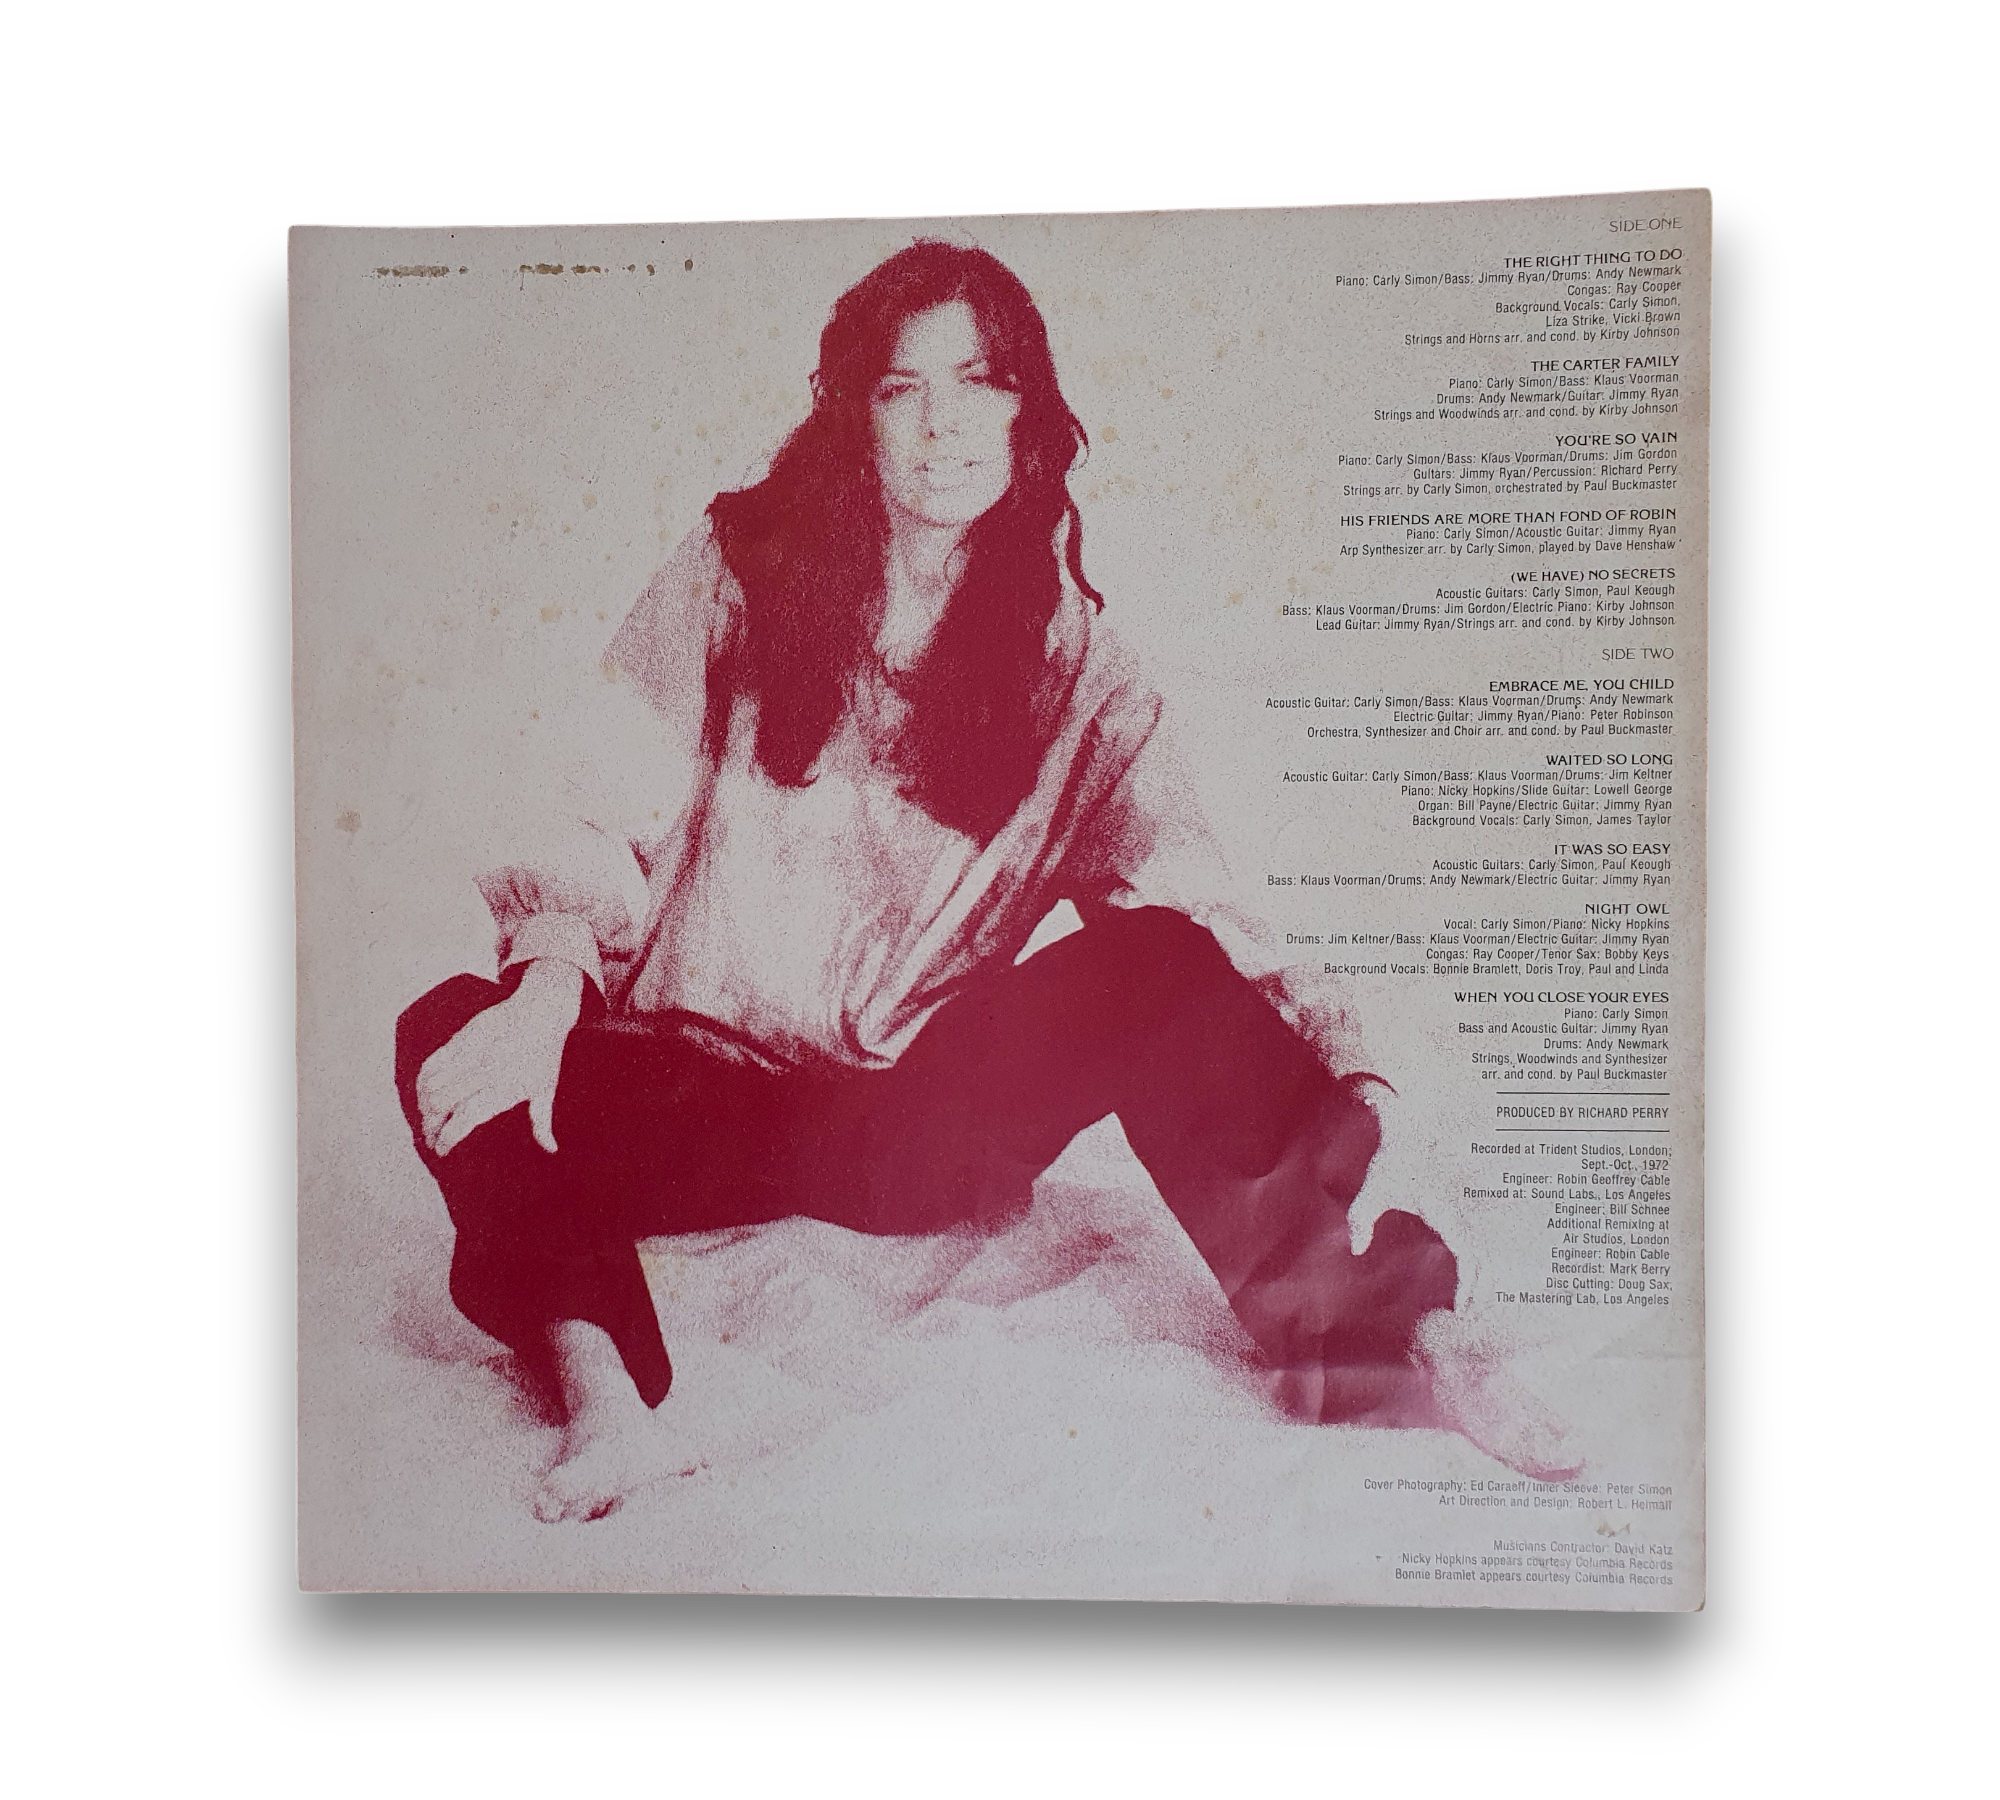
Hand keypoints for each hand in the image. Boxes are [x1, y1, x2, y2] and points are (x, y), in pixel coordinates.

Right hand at [417, 960, 584, 1156]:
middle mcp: (482, 1073)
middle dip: (430, 1126)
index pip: (465, 1118)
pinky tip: (424, 1093)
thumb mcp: (546, 1088)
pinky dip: (422, 1082)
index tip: (440, 1149)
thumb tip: (551, 1150)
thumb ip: (542, 1122)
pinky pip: (431, 1063)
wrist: (541, 1009)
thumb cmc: (546, 1053)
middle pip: (441, 1104)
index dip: (448, 1137)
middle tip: (430, 1138)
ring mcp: (469, 1054)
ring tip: (427, 1119)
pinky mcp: (460, 1038)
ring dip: (423, 1106)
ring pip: (431, 1085)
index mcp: (503, 1088)